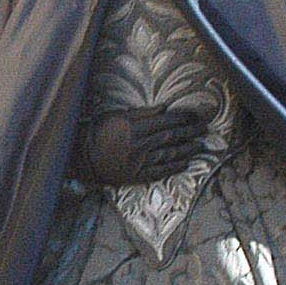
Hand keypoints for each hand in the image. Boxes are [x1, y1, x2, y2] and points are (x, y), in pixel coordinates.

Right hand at [79, 106, 211, 187]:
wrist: (81, 156)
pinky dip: (174, 168)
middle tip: (204, 130)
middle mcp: (140, 144)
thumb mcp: (118, 115)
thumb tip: (165, 108)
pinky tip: (185, 164)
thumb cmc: (97, 131)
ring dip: (186, 150)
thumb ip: (143, 113)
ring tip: (199, 146)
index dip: (183, 119)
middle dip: (190, 133)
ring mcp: (139, 162)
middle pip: (171, 138)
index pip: (166, 121)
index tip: (195, 116)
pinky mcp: (136, 176)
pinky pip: (159, 172)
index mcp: (135, 127)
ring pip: (168, 155)